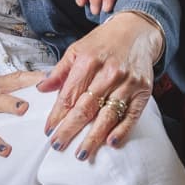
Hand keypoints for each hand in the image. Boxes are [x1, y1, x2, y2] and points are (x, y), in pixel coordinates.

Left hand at [36, 12, 162, 160]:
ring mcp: (127, 82)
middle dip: (70, 129)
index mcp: (88, 61)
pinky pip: (131, 115)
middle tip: (58, 145)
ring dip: (93, 137)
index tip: (49, 130)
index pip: (69, 94)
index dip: (57, 114)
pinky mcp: (143, 91)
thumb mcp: (77, 49)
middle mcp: (108, 72)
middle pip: (86, 107)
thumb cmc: (103, 43)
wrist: (136, 31)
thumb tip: (41, 88)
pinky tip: (111, 143)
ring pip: (107, 115)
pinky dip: (122, 131)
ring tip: (81, 153)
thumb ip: (60, 71)